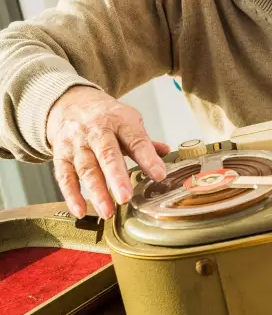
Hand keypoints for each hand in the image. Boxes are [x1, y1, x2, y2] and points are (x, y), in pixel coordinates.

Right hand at [46, 86, 168, 219]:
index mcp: (120, 121)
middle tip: (125, 198)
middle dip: (116, 177)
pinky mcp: (61, 154)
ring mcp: (77, 143)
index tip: (159, 175)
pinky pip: (64, 176)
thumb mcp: (128, 121)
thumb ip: (144, 141)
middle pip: (107, 155)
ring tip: (107, 211)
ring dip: (96, 192)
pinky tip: (81, 210)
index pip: (136, 140)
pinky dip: (71, 195)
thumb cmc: (105, 116)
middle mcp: (96, 131)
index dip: (148, 158)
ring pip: (86, 168)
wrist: (70, 102)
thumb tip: (166, 152)